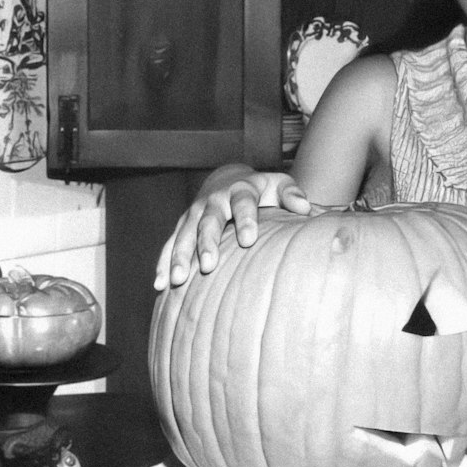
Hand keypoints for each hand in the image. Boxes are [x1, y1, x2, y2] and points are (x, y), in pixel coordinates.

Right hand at [154, 168, 310, 289]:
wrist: (228, 180)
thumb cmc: (261, 189)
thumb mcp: (278, 185)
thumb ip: (292, 194)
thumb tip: (306, 207)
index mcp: (239, 190)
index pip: (243, 203)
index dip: (245, 220)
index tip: (249, 239)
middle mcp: (213, 201)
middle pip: (209, 221)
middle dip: (207, 243)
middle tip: (209, 265)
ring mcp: (194, 214)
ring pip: (185, 235)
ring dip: (180, 257)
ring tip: (178, 280)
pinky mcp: (182, 227)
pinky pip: (170, 246)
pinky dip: (163, 264)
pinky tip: (160, 286)